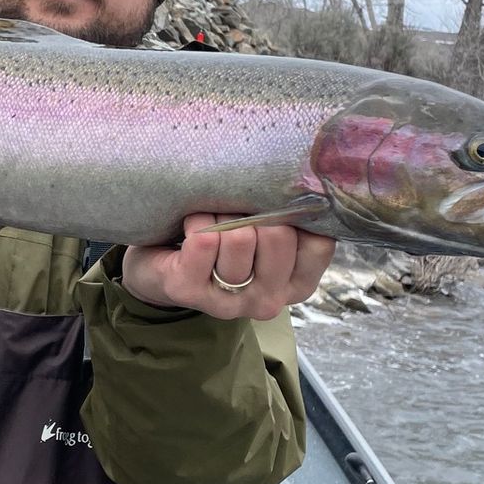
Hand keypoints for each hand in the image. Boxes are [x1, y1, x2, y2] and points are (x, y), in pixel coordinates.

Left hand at [121, 215, 335, 321]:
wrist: (165, 264)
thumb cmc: (228, 240)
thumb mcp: (270, 232)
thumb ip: (293, 217)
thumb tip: (307, 182)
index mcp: (296, 284)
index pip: (318, 244)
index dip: (295, 215)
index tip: (272, 209)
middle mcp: (269, 300)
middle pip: (278, 237)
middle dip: (254, 212)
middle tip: (236, 216)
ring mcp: (229, 302)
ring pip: (240, 238)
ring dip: (222, 216)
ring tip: (212, 223)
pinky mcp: (190, 291)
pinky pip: (205, 240)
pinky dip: (197, 220)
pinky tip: (191, 228)